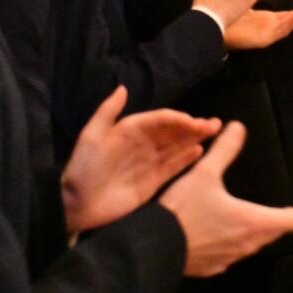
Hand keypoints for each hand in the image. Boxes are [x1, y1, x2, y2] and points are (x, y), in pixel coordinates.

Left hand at [62, 86, 221, 233]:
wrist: (76, 204)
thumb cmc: (82, 168)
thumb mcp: (91, 136)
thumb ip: (108, 111)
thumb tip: (123, 88)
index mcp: (130, 129)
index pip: (161, 119)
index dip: (179, 119)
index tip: (196, 122)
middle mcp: (143, 143)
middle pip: (173, 132)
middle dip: (194, 126)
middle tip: (215, 124)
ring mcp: (150, 163)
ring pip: (176, 147)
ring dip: (194, 139)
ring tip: (215, 133)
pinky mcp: (153, 182)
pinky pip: (173, 167)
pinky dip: (186, 159)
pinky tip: (200, 152)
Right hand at [160, 122, 292, 275]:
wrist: (155, 246)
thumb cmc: (185, 209)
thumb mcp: (204, 174)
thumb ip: (224, 151)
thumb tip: (239, 127)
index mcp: (251, 221)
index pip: (287, 220)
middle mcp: (246, 243)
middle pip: (271, 234)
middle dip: (281, 224)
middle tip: (289, 217)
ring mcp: (229, 258)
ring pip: (252, 246)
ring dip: (260, 236)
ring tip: (262, 226)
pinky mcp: (212, 267)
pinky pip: (231, 255)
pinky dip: (236, 245)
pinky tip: (228, 241)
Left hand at [224, 0, 292, 48]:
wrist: (212, 26)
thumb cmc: (226, 16)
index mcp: (264, 19)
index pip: (284, 13)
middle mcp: (266, 27)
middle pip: (288, 19)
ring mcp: (265, 33)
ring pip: (286, 26)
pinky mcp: (262, 39)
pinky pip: (277, 33)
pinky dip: (288, 25)